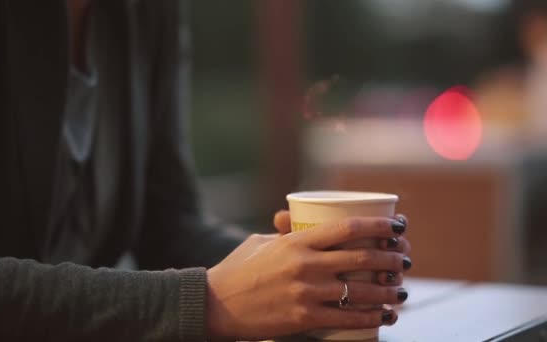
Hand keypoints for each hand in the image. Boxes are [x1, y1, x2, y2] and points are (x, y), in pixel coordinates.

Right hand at [206, 216, 410, 340]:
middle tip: (404, 260)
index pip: (347, 228)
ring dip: (387, 291)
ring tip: (401, 291)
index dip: (378, 226)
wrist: (215, 304)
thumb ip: (287, 235)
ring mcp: (305, 292)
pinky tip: (384, 315)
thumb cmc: (238, 269)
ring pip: (360, 291)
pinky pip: (346, 318)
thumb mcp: (262, 243)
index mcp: (296, 241)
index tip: (397, 226)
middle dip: (390, 258)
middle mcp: (305, 264)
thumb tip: (302, 226)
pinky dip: (370, 317)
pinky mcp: (303, 318)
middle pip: (361, 258)